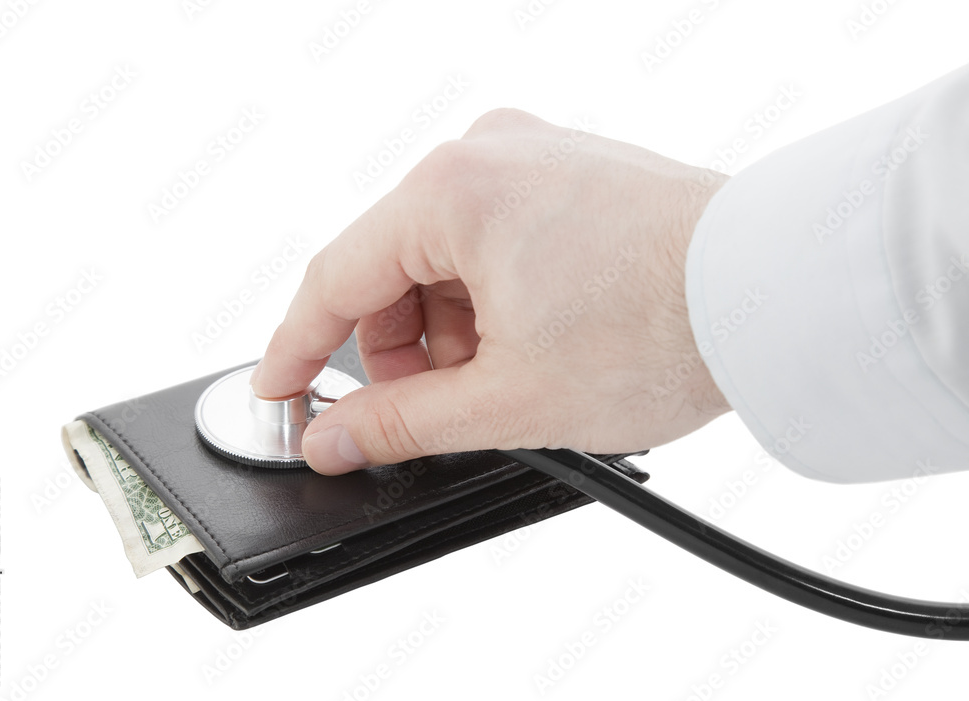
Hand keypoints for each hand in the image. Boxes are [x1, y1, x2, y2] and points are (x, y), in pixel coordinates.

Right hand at [251, 108, 730, 473]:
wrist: (780, 292)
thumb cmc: (663, 327)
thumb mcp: (509, 399)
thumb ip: (402, 424)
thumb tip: (335, 439)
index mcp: (452, 190)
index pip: (335, 278)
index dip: (297, 348)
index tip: (281, 392)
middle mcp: (488, 153)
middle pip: (393, 269)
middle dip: (407, 352)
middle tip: (441, 411)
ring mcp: (536, 156)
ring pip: (448, 257)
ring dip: (458, 329)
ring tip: (515, 378)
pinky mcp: (574, 171)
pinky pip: (499, 238)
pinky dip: (498, 297)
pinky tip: (540, 340)